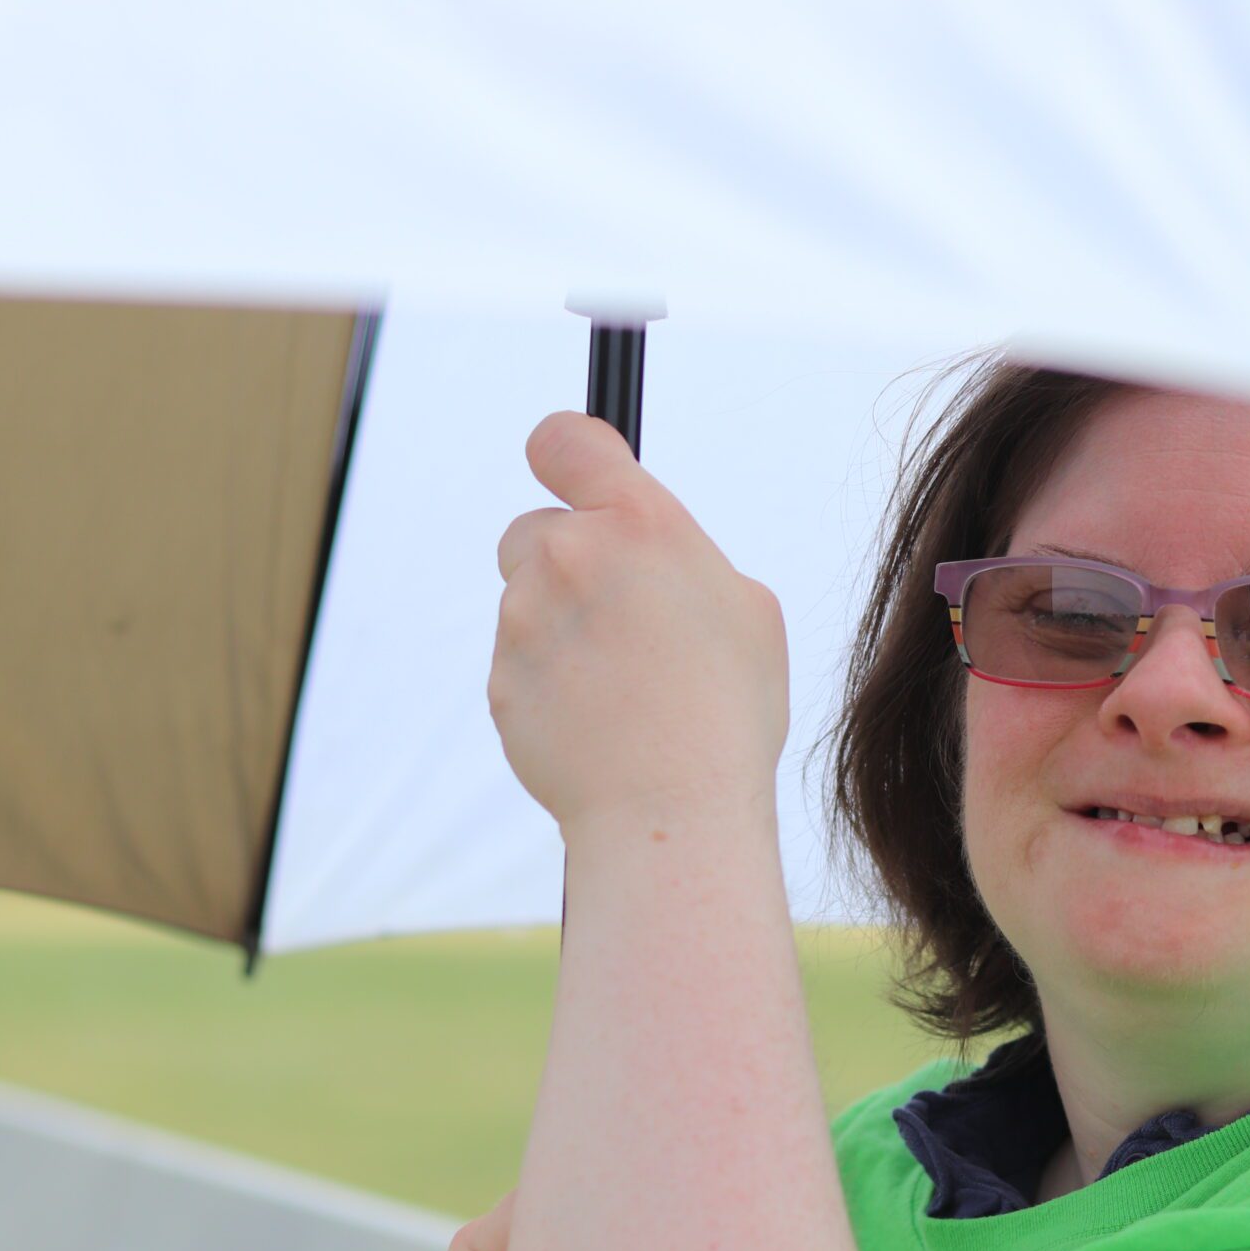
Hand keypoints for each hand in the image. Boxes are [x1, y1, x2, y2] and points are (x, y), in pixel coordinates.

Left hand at [489, 411, 789, 830]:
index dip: (565, 452)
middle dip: (564, 562)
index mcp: (640, 525)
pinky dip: (548, 686)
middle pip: (533, 529)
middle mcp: (571, 557)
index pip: (565, 441)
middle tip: (618, 619)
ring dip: (560, 630)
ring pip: (526, 603)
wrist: (672, 810)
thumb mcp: (748, 611)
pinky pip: (519, 665)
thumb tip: (650, 560)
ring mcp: (525, 619)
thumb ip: (686, 560)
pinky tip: (597, 723)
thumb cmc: (728, 713)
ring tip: (622, 688)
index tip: (570, 472)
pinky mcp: (501, 678)